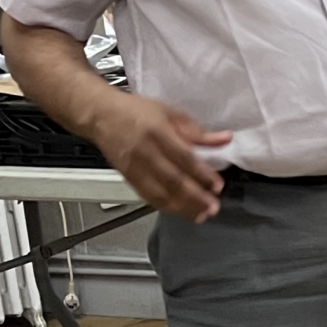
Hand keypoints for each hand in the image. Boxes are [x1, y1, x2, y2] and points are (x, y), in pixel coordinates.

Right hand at [89, 92, 230, 221]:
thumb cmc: (137, 111)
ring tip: (201, 215)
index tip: (217, 186)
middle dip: (195, 197)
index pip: (183, 158)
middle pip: (172, 180)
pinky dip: (165, 206)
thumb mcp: (171, 114)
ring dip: (182, 207)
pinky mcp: (127, 178)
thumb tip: (226, 139)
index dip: (201, 174)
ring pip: (160, 193)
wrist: (101, 116)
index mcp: (158, 133)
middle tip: (213, 208)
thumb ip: (198, 131)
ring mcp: (134, 168)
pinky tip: (181, 212)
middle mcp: (145, 153)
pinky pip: (148, 196)